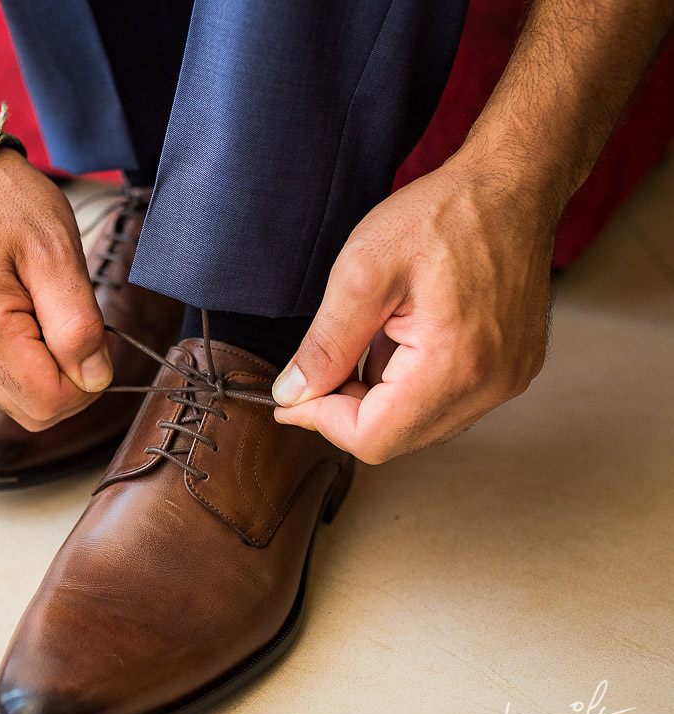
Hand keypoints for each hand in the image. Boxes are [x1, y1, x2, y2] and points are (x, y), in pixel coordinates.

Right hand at [0, 151, 111, 430]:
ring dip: (49, 371)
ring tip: (48, 311)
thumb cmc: (8, 202)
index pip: (47, 402)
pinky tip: (31, 317)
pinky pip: (3, 378)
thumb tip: (94, 379)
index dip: (85, 383)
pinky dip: (29, 361)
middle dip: (69, 381)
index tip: (94, 338)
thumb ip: (78, 323)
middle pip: (33, 411)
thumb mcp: (58, 252)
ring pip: (18, 400)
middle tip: (75, 324)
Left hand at [271, 158, 555, 463]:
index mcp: (455, 365)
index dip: (321, 422)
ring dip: (379, 398)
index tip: (293, 396)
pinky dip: (409, 386)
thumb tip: (292, 396)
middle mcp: (491, 385)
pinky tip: (402, 336)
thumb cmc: (443, 215)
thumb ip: (325, 345)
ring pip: (419, 425)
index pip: (373, 439)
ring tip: (374, 334)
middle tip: (326, 362)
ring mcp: (508, 380)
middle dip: (348, 410)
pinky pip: (446, 403)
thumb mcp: (362, 272)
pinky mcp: (512, 370)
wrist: (512, 184)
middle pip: (396, 439)